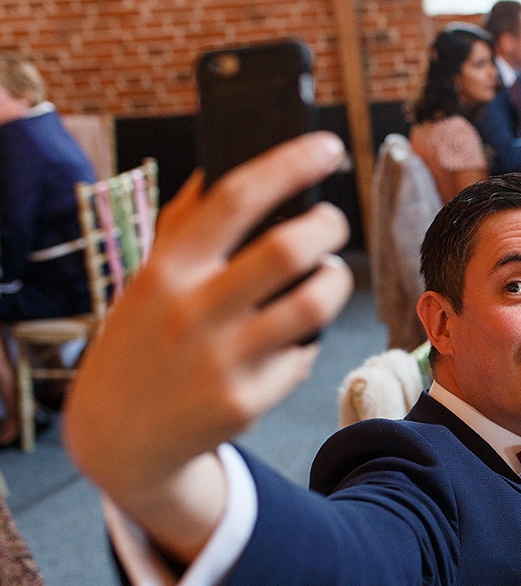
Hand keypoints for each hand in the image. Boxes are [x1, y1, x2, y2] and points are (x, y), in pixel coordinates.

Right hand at [63, 132, 352, 553]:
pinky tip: (290, 342)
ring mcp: (220, 359)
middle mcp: (193, 310)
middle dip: (328, 226)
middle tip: (331, 224)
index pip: (236, 198)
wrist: (120, 439)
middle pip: (289, 247)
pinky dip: (307, 343)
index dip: (290, 164)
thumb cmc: (143, 343)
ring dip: (335, 281)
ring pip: (314, 302)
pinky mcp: (244, 402)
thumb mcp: (147, 282)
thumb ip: (184, 229)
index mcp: (168, 268)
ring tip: (327, 276)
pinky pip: (304, 356)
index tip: (328, 147)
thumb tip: (219, 170)